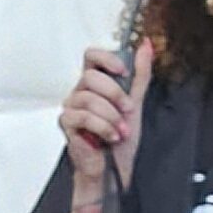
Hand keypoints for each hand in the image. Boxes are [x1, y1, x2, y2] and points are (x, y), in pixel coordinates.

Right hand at [60, 42, 150, 212]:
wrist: (115, 167)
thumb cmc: (122, 138)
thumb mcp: (136, 101)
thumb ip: (140, 74)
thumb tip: (146, 46)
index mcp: (95, 84)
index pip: (91, 56)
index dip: (106, 58)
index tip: (123, 71)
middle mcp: (79, 93)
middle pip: (89, 77)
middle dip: (114, 94)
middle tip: (127, 109)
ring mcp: (70, 108)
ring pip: (88, 98)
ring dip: (111, 116)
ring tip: (120, 130)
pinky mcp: (66, 124)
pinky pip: (83, 117)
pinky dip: (103, 127)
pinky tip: (111, 136)